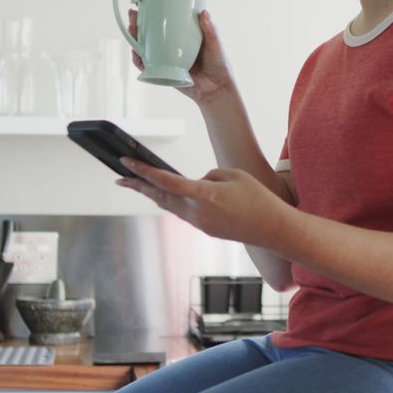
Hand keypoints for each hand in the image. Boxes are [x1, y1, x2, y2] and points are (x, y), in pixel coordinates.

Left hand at [116, 158, 291, 245]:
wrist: (272, 229)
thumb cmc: (257, 198)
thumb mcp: (232, 175)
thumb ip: (209, 176)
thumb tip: (196, 183)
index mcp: (202, 195)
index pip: (165, 180)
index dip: (143, 171)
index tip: (126, 163)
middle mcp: (196, 212)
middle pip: (160, 197)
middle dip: (138, 186)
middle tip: (120, 177)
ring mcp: (199, 223)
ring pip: (169, 206)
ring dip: (153, 195)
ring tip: (138, 185)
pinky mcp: (206, 229)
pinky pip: (183, 213)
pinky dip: (171, 202)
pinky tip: (167, 197)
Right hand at [128, 9, 233, 105]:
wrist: (217, 90)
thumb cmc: (219, 65)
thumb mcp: (215, 44)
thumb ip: (210, 30)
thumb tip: (204, 12)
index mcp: (181, 37)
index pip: (164, 22)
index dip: (151, 12)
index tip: (144, 1)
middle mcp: (171, 47)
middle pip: (149, 33)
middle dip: (137, 23)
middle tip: (133, 13)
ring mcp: (165, 60)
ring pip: (144, 48)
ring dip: (134, 38)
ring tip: (132, 29)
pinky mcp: (163, 73)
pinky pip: (147, 67)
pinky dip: (139, 60)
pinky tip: (135, 53)